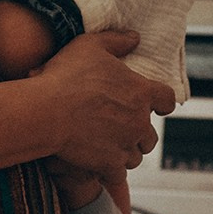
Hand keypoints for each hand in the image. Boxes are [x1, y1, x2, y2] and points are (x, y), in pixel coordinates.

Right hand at [35, 30, 172, 177]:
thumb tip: (135, 38)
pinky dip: (110, 173)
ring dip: (125, 153)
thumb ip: (116, 41)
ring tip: (108, 148)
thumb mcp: (90, 46)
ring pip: (135, 156)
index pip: (166, 99)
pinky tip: (99, 169)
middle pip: (151, 134)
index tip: (158, 106)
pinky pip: (118, 175)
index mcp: (141, 92)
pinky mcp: (110, 165)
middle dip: (139, 134)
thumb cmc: (66, 76)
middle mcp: (139, 121)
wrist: (46, 111)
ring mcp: (126, 145)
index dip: (162, 103)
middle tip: (122, 130)